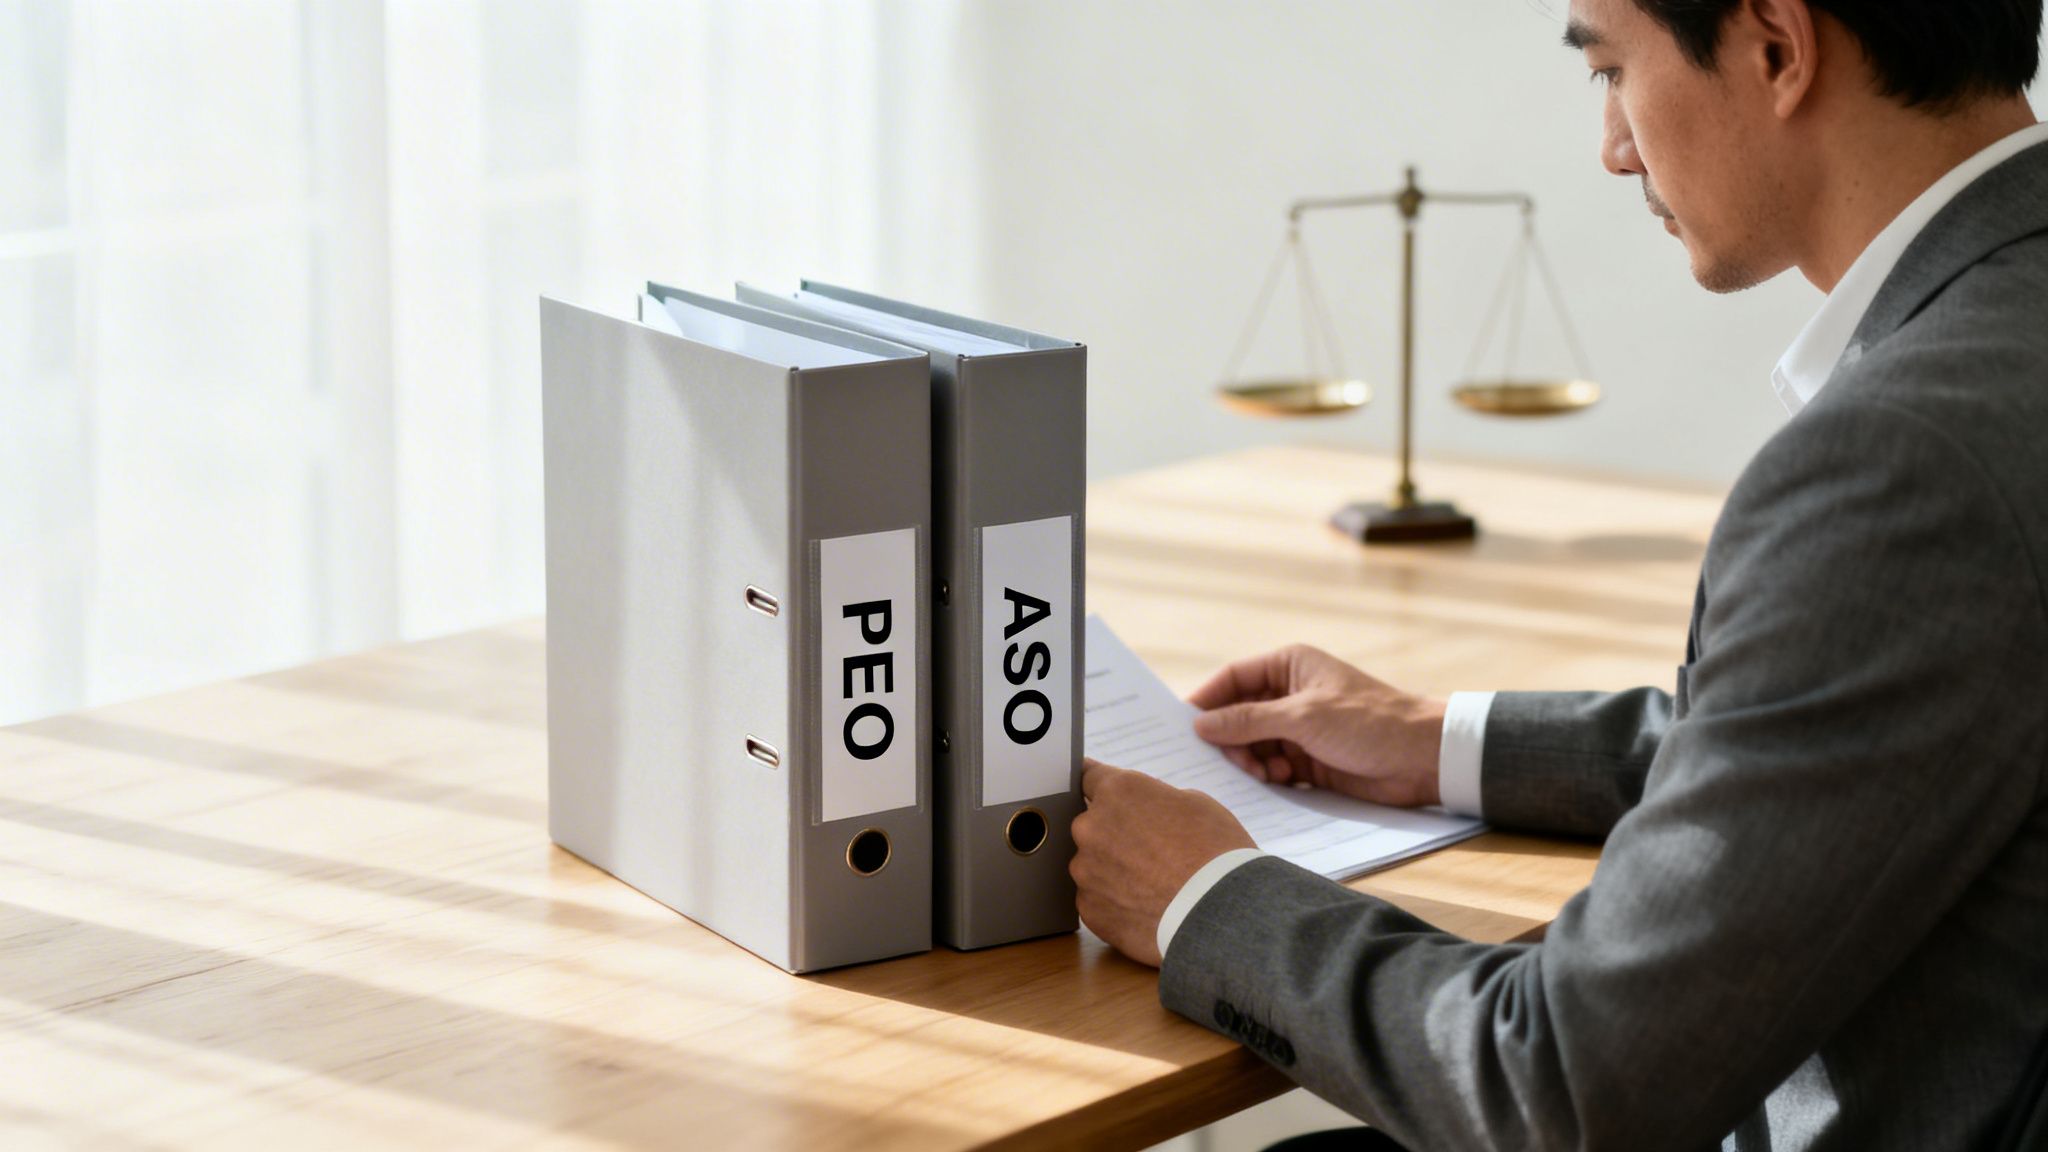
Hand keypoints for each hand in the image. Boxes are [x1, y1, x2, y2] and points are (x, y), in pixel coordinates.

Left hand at [1070, 759, 1255, 967]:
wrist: (1220, 912)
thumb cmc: (1216, 852)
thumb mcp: (1195, 804)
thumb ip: (1156, 801)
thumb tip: (1147, 811)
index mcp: (1118, 792)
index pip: (1088, 776)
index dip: (1098, 786)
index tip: (1097, 792)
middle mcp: (1091, 827)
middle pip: (1091, 825)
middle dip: (1112, 834)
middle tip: (1150, 852)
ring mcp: (1085, 870)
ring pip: (1092, 865)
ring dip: (1113, 871)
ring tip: (1153, 886)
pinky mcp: (1089, 908)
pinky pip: (1096, 899)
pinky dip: (1114, 903)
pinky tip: (1145, 908)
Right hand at [1188, 645, 1446, 808]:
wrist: (1422, 758)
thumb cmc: (1369, 722)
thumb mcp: (1303, 716)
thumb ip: (1249, 720)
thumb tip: (1200, 724)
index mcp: (1289, 666)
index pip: (1233, 678)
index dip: (1206, 700)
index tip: (1182, 726)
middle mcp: (1290, 694)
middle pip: (1238, 715)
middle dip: (1231, 739)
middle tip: (1235, 762)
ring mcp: (1299, 729)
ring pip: (1253, 744)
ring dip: (1252, 761)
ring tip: (1267, 774)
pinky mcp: (1310, 760)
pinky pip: (1273, 767)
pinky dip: (1269, 777)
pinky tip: (1280, 782)